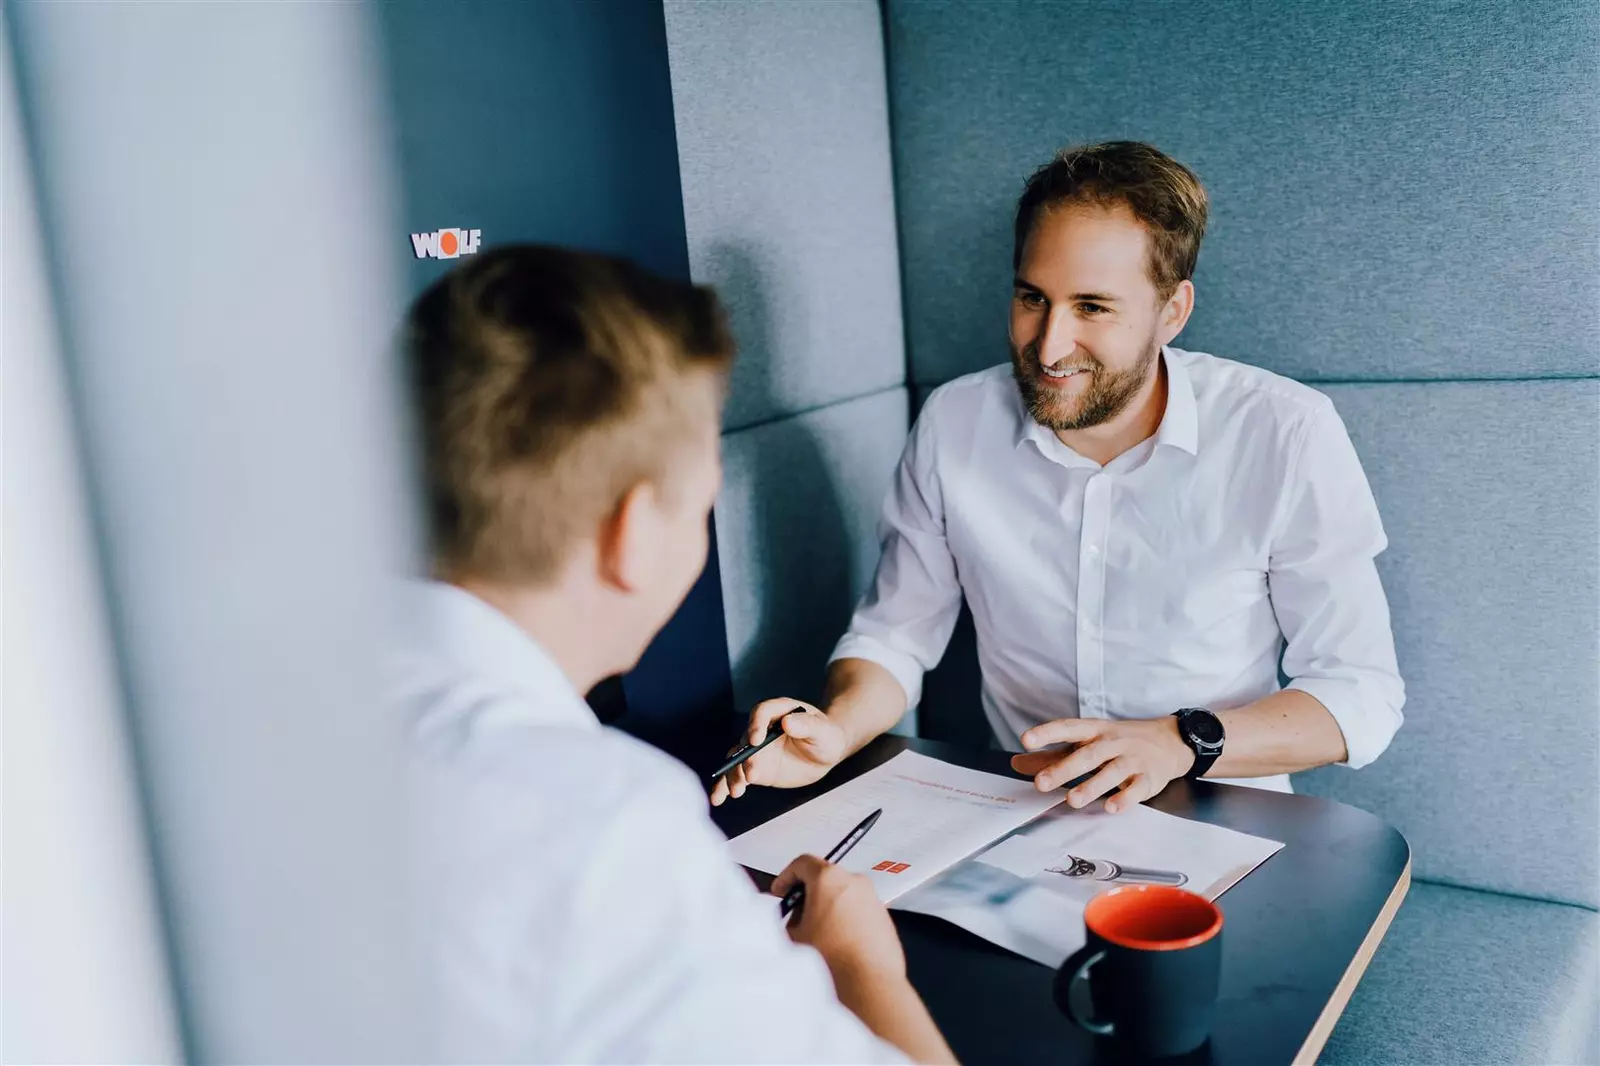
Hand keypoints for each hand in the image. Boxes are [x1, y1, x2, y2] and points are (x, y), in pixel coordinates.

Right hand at [709, 699, 848, 805]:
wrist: (825, 753)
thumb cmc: (826, 736)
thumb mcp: (823, 730)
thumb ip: (807, 725)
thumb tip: (787, 722)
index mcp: (778, 711)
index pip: (761, 712)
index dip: (756, 725)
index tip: (756, 740)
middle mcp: (762, 729)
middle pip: (746, 739)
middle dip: (745, 758)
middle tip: (751, 774)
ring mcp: (757, 750)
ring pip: (737, 759)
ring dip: (733, 774)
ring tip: (736, 790)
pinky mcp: (755, 768)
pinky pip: (737, 775)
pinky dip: (725, 785)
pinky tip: (718, 798)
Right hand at [772, 854, 905, 984]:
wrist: (867, 982)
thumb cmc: (834, 959)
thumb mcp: (793, 936)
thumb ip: (785, 920)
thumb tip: (788, 919)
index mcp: (829, 878)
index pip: (802, 863)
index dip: (786, 877)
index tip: (782, 891)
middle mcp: (854, 882)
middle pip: (824, 877)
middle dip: (808, 894)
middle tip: (796, 915)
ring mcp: (871, 898)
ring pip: (843, 894)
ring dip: (828, 907)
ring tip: (818, 934)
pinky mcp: (883, 915)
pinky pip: (859, 909)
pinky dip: (846, 918)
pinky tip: (837, 942)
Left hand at [1009, 716, 1195, 812]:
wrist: (1170, 741)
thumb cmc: (1119, 742)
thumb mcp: (1086, 741)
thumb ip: (1051, 755)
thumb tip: (1016, 763)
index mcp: (1094, 731)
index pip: (1068, 728)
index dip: (1047, 733)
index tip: (1025, 739)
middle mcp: (1112, 742)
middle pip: (1087, 755)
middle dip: (1064, 769)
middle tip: (1041, 783)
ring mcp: (1132, 760)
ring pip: (1111, 772)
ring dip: (1092, 786)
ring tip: (1072, 800)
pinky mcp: (1148, 778)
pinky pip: (1136, 789)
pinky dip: (1125, 798)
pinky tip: (1111, 808)